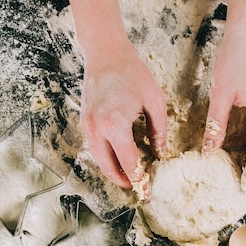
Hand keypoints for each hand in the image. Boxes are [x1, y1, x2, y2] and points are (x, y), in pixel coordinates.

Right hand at [81, 42, 167, 196]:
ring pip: (99, 160)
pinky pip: (95, 148)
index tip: (148, 191)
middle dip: (124, 181)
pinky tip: (120, 159)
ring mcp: (88, 127)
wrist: (105, 53)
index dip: (140, 179)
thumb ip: (159, 131)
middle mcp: (98, 129)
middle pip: (109, 168)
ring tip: (130, 177)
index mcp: (116, 125)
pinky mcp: (85, 123)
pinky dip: (106, 158)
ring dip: (113, 171)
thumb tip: (160, 154)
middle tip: (138, 188)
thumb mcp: (155, 101)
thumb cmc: (132, 72)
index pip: (129, 162)